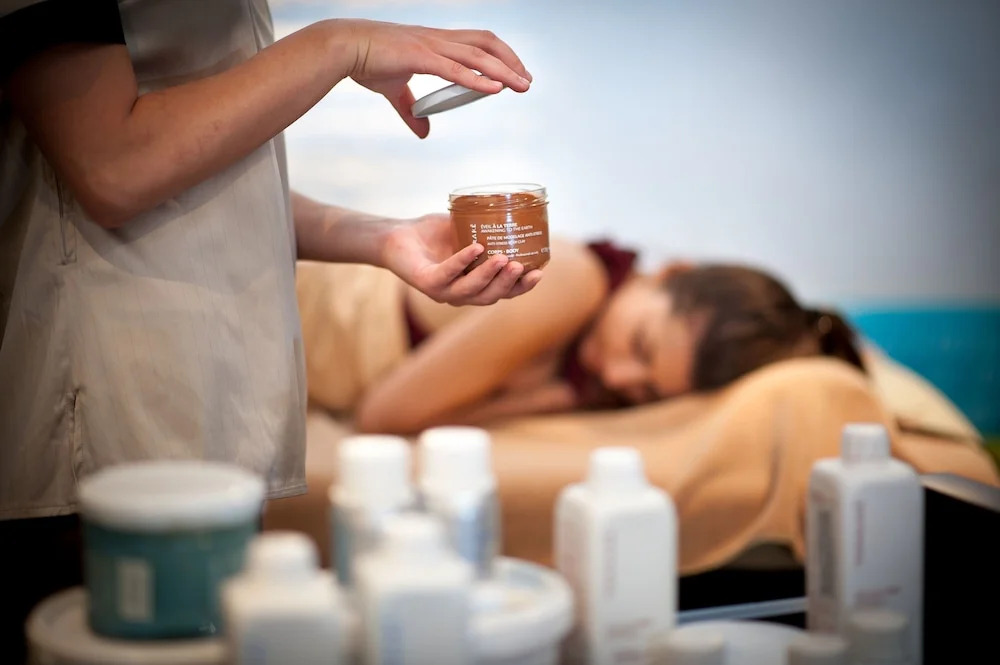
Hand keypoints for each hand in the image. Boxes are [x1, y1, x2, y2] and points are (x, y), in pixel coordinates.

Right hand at [329, 19, 531, 136]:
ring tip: (521, 86)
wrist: (344, 47)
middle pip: (486, 43)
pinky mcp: (420, 57)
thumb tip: (424, 132)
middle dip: (510, 61)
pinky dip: (477, 79)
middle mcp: (438, 39)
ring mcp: (430, 46)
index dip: (500, 54)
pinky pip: (455, 69)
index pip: (477, 41)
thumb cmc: (367, 61)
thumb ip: (411, 112)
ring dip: (503, 71)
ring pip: (477, 56)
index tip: (515, 72)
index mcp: (435, 42)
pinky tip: (495, 88)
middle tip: (527, 82)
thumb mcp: (393, 90)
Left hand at [380, 213, 542, 305]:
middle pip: (491, 296)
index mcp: (474, 284)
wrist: (397, 235)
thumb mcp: (465, 228)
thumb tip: (513, 206)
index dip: (522, 287)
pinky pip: (447, 274)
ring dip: (490, 275)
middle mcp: (460, 293)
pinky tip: (475, 247)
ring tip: (504, 258)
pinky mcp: (426, 282)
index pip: (503, 292)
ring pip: (471, 290)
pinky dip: (462, 261)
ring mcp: (443, 291)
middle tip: (522, 267)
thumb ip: (487, 225)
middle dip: (509, 284)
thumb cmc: (432, 234)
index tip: (539, 273)